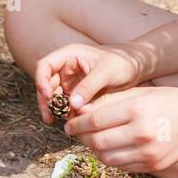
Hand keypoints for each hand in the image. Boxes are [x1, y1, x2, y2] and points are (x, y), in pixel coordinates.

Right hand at [34, 42, 150, 123]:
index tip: (48, 95)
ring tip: (59, 121)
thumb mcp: (106, 72)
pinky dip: (66, 112)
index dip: (41, 80)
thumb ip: (89, 86)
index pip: (45, 65)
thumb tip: (72, 104)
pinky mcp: (77, 93)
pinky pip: (66, 104)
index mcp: (69, 55)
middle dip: (46, 101)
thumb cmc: (122, 62)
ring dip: (54, 109)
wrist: (135, 68)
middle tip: (49, 117)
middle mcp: (66, 68)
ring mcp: (71, 81)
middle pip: (46, 84)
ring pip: (54, 96)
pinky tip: (71, 121)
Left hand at [63, 86, 177, 173]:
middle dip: (82, 138)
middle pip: (96, 142)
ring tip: (94, 140)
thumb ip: (111, 102)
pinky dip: (111, 158)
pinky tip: (112, 148)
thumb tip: (81, 110)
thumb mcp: (142, 92)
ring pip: (106, 158)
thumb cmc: (171, 101)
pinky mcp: (153, 165)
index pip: (94, 121)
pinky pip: (121, 166)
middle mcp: (141, 133)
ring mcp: (147, 153)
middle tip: (77, 132)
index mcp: (137, 109)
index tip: (69, 123)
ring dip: (95, 150)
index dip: (76, 123)